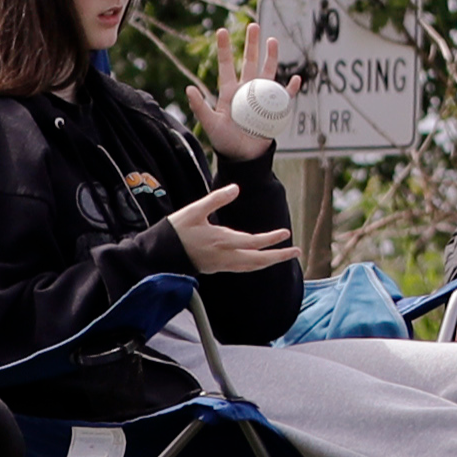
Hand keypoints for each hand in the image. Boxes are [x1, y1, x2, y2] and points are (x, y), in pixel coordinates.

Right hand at [168, 180, 299, 276]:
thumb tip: (235, 188)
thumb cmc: (175, 231)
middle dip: (279, 257)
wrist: (159, 256)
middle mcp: (224, 256)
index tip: (286, 234)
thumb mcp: (194, 211)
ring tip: (285, 256)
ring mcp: (221, 264)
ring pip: (251, 267)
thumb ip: (216, 199)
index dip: (271, 239)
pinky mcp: (217, 268)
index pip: (252, 242)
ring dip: (269, 262)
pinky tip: (262, 260)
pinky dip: (256, 265)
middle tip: (297, 252)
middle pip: (258, 261)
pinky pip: (243, 268)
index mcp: (220, 241)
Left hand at [188, 21, 279, 162]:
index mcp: (229, 91)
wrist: (243, 156)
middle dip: (251, 44)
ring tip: (272, 40)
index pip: (226, 65)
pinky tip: (297, 79)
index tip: (222, 30)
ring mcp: (261, 97)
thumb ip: (200, 107)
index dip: (224, 48)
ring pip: (268, 71)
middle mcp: (246, 89)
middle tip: (253, 25)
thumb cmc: (224, 141)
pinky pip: (285, 96)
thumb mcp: (210, 123)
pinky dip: (291, 88)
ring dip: (271, 56)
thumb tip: (188, 89)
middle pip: (249, 62)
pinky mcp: (274, 109)